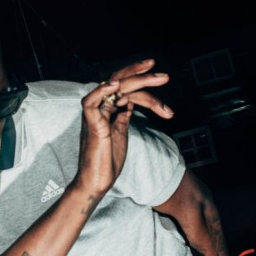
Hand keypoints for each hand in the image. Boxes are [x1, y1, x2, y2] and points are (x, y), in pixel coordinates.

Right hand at [76, 59, 172, 195]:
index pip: (124, 88)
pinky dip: (102, 91)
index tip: (161, 78)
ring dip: (137, 80)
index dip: (141, 80)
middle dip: (141, 74)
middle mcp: (101, 109)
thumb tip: (130, 104)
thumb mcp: (120, 133)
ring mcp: (95, 116)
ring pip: (113, 88)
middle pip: (119, 81)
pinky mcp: (91, 125)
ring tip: (159, 78)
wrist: (97, 181)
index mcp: (108, 110)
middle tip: (164, 76)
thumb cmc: (107, 161)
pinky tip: (117, 85)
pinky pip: (91, 102)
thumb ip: (123, 117)